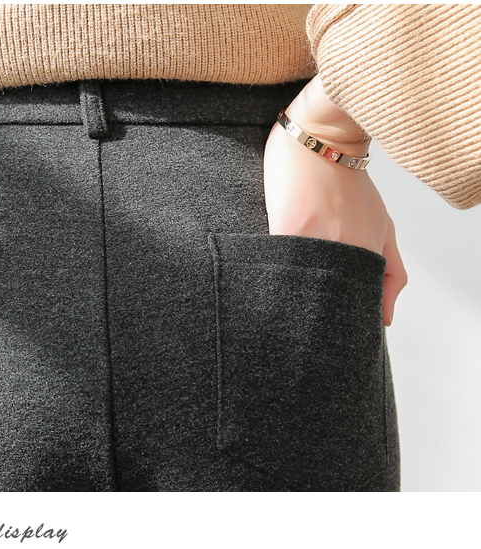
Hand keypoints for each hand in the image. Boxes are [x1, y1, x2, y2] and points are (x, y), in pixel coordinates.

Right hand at [263, 75, 406, 325]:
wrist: (322, 139)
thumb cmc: (348, 180)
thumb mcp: (384, 223)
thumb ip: (392, 270)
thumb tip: (385, 317)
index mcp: (368, 253)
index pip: (357, 306)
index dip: (342, 320)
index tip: (329, 325)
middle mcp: (345, 250)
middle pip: (328, 301)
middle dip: (316, 312)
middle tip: (303, 308)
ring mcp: (315, 240)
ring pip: (302, 286)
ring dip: (293, 293)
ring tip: (282, 289)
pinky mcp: (287, 228)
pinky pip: (279, 263)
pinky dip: (275, 271)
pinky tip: (268, 270)